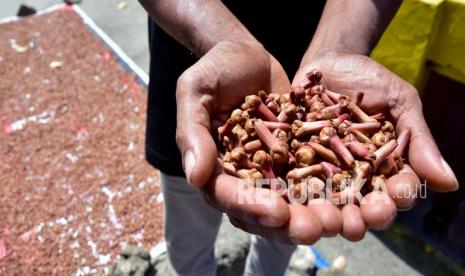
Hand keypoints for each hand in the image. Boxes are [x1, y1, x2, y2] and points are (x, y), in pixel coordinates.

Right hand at [176, 41, 331, 243]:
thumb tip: (195, 177)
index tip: (278, 212)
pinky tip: (354, 195)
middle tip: (316, 228)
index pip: (228, 195)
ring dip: (314, 213)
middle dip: (289, 223)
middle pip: (262, 209)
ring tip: (340, 220)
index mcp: (213, 167)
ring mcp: (271, 168)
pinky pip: (313, 176)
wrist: (246, 55)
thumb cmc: (214, 69)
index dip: (251, 206)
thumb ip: (193, 132)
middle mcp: (242, 175)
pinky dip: (331, 188)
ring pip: (292, 200)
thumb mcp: (195, 92)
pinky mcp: (295, 156)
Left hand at [292, 52, 458, 237]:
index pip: (394, 190)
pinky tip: (290, 196)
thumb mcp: (400, 103)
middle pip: (359, 202)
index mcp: (383, 167)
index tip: (397, 198)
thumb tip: (450, 183)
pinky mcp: (294, 158)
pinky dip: (291, 187)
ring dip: (327, 212)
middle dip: (361, 214)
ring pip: (325, 198)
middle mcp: (352, 174)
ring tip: (326, 219)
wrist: (331, 60)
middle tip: (360, 223)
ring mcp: (321, 168)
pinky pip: (291, 175)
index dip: (396, 197)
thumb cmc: (372, 81)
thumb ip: (417, 140)